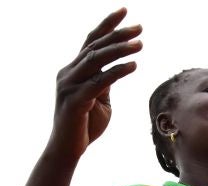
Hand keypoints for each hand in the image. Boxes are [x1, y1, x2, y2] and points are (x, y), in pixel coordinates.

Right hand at [50, 8, 142, 160]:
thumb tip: (118, 68)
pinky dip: (117, 72)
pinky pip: (99, 82)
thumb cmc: (85, 125)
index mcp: (73, 70)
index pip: (91, 41)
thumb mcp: (99, 98)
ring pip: (96, 60)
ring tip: (140, 44)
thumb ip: (105, 82)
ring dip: (119, 50)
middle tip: (139, 27)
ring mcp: (69, 86)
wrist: (68, 150)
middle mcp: (68, 73)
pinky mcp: (75, 101)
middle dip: (118, 34)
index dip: (107, 25)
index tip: (124, 11)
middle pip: (95, 47)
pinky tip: (133, 66)